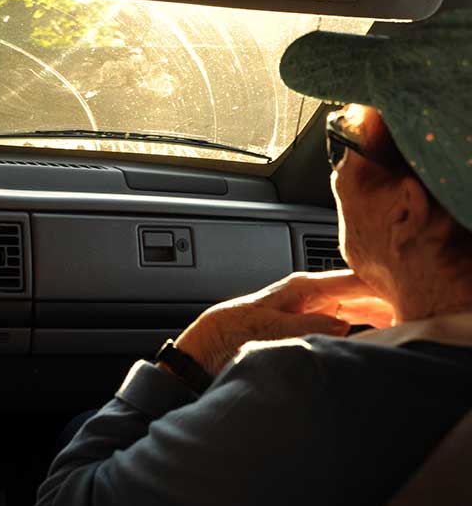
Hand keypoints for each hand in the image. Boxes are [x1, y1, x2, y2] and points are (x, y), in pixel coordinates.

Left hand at [174, 270, 395, 376]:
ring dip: (377, 311)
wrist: (211, 342)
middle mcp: (311, 292)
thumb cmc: (235, 329)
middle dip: (385, 298)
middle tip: (410, 311)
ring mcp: (312, 305)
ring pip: (356, 303)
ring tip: (399, 321)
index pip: (353, 279)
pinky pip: (345, 316)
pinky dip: (363, 322)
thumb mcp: (272, 328)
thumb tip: (343, 322)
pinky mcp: (309, 319)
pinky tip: (376, 331)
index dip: (382, 285)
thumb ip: (310, 324)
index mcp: (304, 286)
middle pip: (359, 290)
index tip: (404, 294)